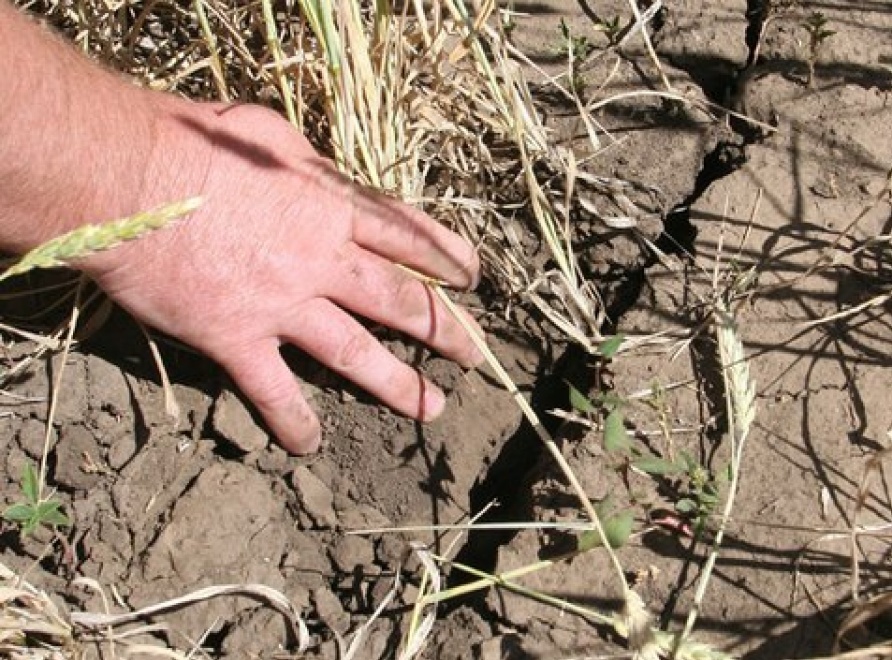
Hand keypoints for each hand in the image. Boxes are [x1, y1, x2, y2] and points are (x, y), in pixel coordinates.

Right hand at [80, 102, 482, 453]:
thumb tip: (334, 182)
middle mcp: (321, 260)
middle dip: (442, 330)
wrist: (123, 178)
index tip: (471, 279)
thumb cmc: (192, 140)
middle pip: (398, 300)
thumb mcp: (273, 136)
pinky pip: (275, 390)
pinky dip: (294, 421)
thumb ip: (314, 170)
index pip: (408, 237)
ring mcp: (284, 304)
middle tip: (473, 355)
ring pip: (356, 352)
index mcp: (333, 206)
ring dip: (398, 384)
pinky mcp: (238, 338)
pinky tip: (310, 445)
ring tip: (433, 407)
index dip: (446, 259)